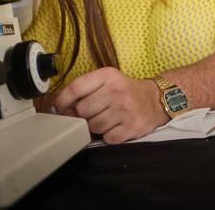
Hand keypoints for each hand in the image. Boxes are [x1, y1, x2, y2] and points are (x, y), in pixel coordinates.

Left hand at [53, 67, 168, 143]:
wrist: (156, 100)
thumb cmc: (126, 91)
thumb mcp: (108, 80)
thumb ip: (85, 89)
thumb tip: (59, 108)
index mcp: (108, 76)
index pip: (76, 88)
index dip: (62, 100)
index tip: (58, 108)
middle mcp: (116, 91)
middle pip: (82, 110)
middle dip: (84, 115)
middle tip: (93, 113)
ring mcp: (125, 110)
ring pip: (93, 126)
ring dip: (96, 127)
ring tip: (107, 119)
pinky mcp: (132, 127)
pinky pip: (107, 138)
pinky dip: (109, 136)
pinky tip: (116, 127)